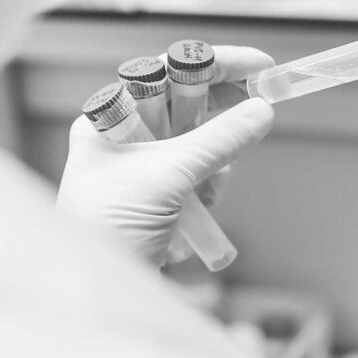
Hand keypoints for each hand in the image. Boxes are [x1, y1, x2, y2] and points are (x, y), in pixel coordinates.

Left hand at [56, 46, 273, 265]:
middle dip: (221, 112)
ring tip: (209, 190)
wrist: (97, 293)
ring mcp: (144, 165)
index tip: (259, 66)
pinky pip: (200, 171)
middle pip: (187, 102)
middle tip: (259, 108)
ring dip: (217, 158)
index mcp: (110, 118)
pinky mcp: (161, 193)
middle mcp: (125, 135)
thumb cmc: (107, 229)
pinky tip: (204, 205)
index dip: (215, 64)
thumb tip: (260, 110)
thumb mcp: (167, 176)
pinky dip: (212, 183)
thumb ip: (217, 140)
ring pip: (200, 140)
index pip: (167, 72)